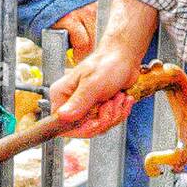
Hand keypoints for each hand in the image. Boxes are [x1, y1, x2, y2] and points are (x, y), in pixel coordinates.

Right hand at [49, 0, 157, 138]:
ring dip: (113, 114)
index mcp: (62, 95)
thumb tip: (62, 116)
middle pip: (83, 129)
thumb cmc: (108, 64)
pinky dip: (119, 113)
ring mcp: (85, 108)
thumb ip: (78, 102)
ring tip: (117, 97)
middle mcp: (70, 103)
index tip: (95, 121)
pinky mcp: (97, 110)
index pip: (62, 126)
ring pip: (98, 127)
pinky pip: (107, 123)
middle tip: (110, 103)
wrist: (125, 57)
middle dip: (102, 119)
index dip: (81, 128)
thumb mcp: (93, 84)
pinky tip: (122, 99)